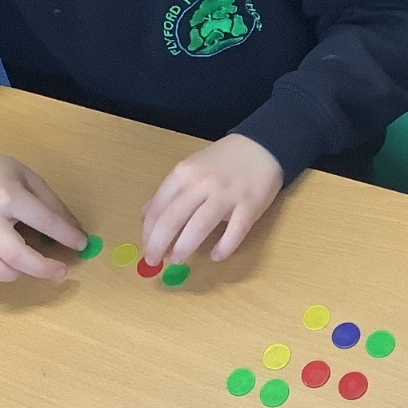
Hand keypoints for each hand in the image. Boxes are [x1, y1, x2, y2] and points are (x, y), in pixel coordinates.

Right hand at [0, 147, 86, 282]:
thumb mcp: (29, 178)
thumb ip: (52, 204)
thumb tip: (75, 230)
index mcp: (8, 196)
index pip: (44, 221)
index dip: (67, 235)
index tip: (81, 244)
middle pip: (14, 254)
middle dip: (42, 268)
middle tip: (60, 271)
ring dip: (13, 274)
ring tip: (26, 267)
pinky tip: (0, 267)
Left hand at [141, 133, 282, 264]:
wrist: (262, 146)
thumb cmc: (223, 160)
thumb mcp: (190, 168)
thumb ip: (168, 191)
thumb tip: (145, 215)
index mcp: (184, 173)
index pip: (158, 207)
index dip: (148, 232)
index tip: (147, 248)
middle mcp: (202, 183)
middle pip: (172, 219)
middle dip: (159, 245)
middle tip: (154, 261)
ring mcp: (226, 194)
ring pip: (199, 227)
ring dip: (184, 247)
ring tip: (178, 259)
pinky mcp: (249, 205)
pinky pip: (234, 232)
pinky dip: (223, 247)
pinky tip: (216, 256)